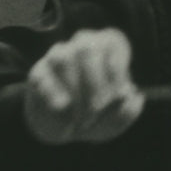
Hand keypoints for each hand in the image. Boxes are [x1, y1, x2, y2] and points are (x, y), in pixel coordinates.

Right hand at [24, 27, 144, 143]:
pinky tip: (63, 107)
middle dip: (95, 83)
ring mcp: (57, 56)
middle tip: (98, 109)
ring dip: (75, 91)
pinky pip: (42, 76)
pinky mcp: (38, 73)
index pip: (113, 42)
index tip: (120, 95)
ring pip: (63, 59)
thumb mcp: (117, 120)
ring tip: (82, 117)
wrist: (66, 129)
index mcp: (108, 47)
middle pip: (87, 49)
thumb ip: (128, 111)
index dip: (118, 70)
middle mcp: (82, 44)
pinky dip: (54, 94)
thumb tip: (133, 96)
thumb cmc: (99, 116)